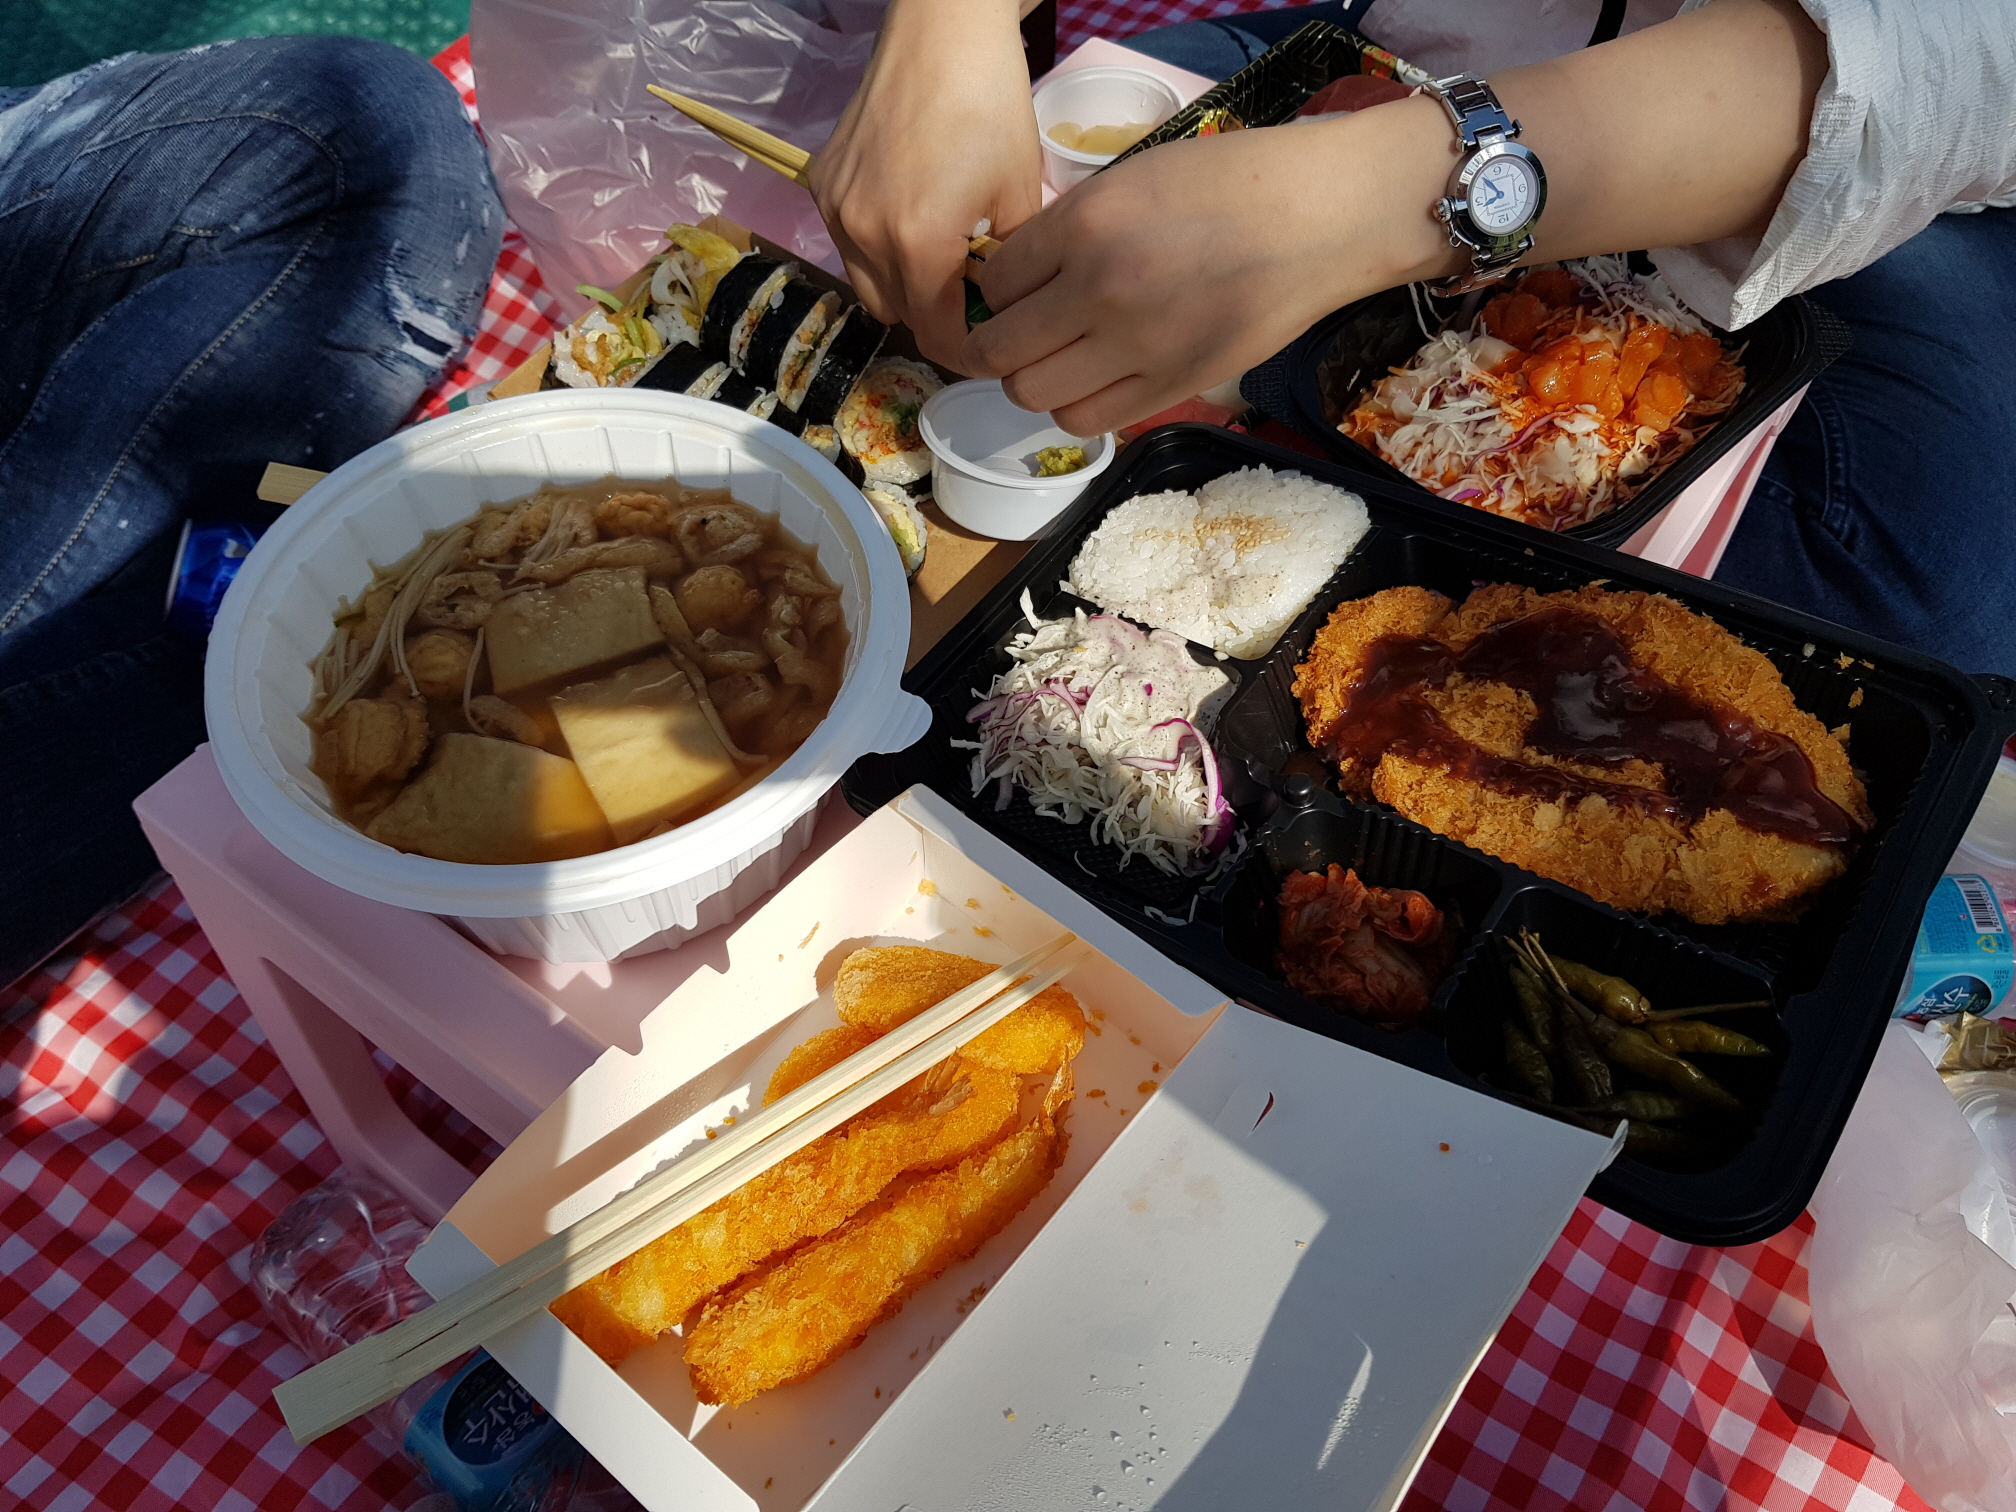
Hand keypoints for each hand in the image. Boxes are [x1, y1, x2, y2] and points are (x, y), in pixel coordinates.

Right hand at [812, 0, 1042, 368]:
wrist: (941, 31)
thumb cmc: (990, 104)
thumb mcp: (1021, 194)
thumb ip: (1011, 268)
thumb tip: (1010, 313)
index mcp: (915, 245)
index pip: (936, 335)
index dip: (968, 353)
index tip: (992, 348)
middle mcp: (863, 235)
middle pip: (898, 315)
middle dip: (936, 319)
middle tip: (973, 302)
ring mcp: (835, 208)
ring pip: (867, 283)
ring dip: (903, 286)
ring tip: (942, 259)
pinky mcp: (822, 182)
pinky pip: (847, 241)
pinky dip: (876, 246)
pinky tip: (909, 216)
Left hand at [961, 99, 1460, 435]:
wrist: (1317, 220)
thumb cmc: (1229, 185)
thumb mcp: (1132, 178)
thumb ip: (1069, 227)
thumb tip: (1016, 276)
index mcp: (1084, 226)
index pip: (995, 282)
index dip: (993, 290)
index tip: (1010, 291)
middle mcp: (1099, 291)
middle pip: (999, 350)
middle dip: (997, 344)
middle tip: (1020, 333)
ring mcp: (1135, 348)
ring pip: (1033, 395)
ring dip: (1033, 381)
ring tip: (1058, 360)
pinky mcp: (1170, 388)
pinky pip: (1086, 421)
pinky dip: (1075, 407)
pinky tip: (1093, 381)